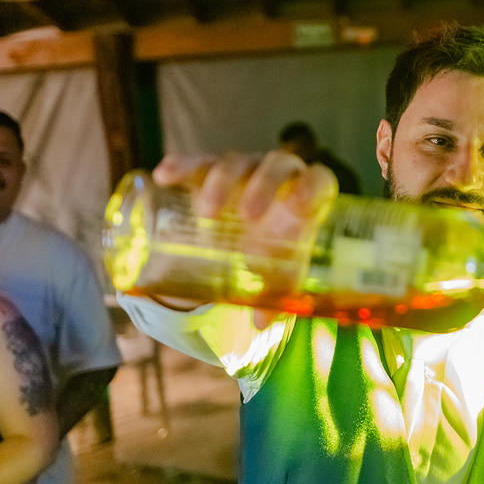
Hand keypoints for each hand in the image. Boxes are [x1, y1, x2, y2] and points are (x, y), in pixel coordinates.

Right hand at [153, 151, 338, 327]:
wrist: (247, 240)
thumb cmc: (275, 255)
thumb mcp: (279, 276)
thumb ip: (277, 297)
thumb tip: (263, 321)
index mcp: (306, 198)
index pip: (319, 180)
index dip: (312, 187)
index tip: (298, 205)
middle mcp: (279, 177)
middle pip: (277, 164)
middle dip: (264, 185)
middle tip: (248, 216)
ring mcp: (245, 169)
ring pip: (236, 162)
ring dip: (221, 182)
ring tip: (207, 213)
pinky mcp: (212, 170)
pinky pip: (198, 162)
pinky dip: (182, 166)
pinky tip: (165, 175)